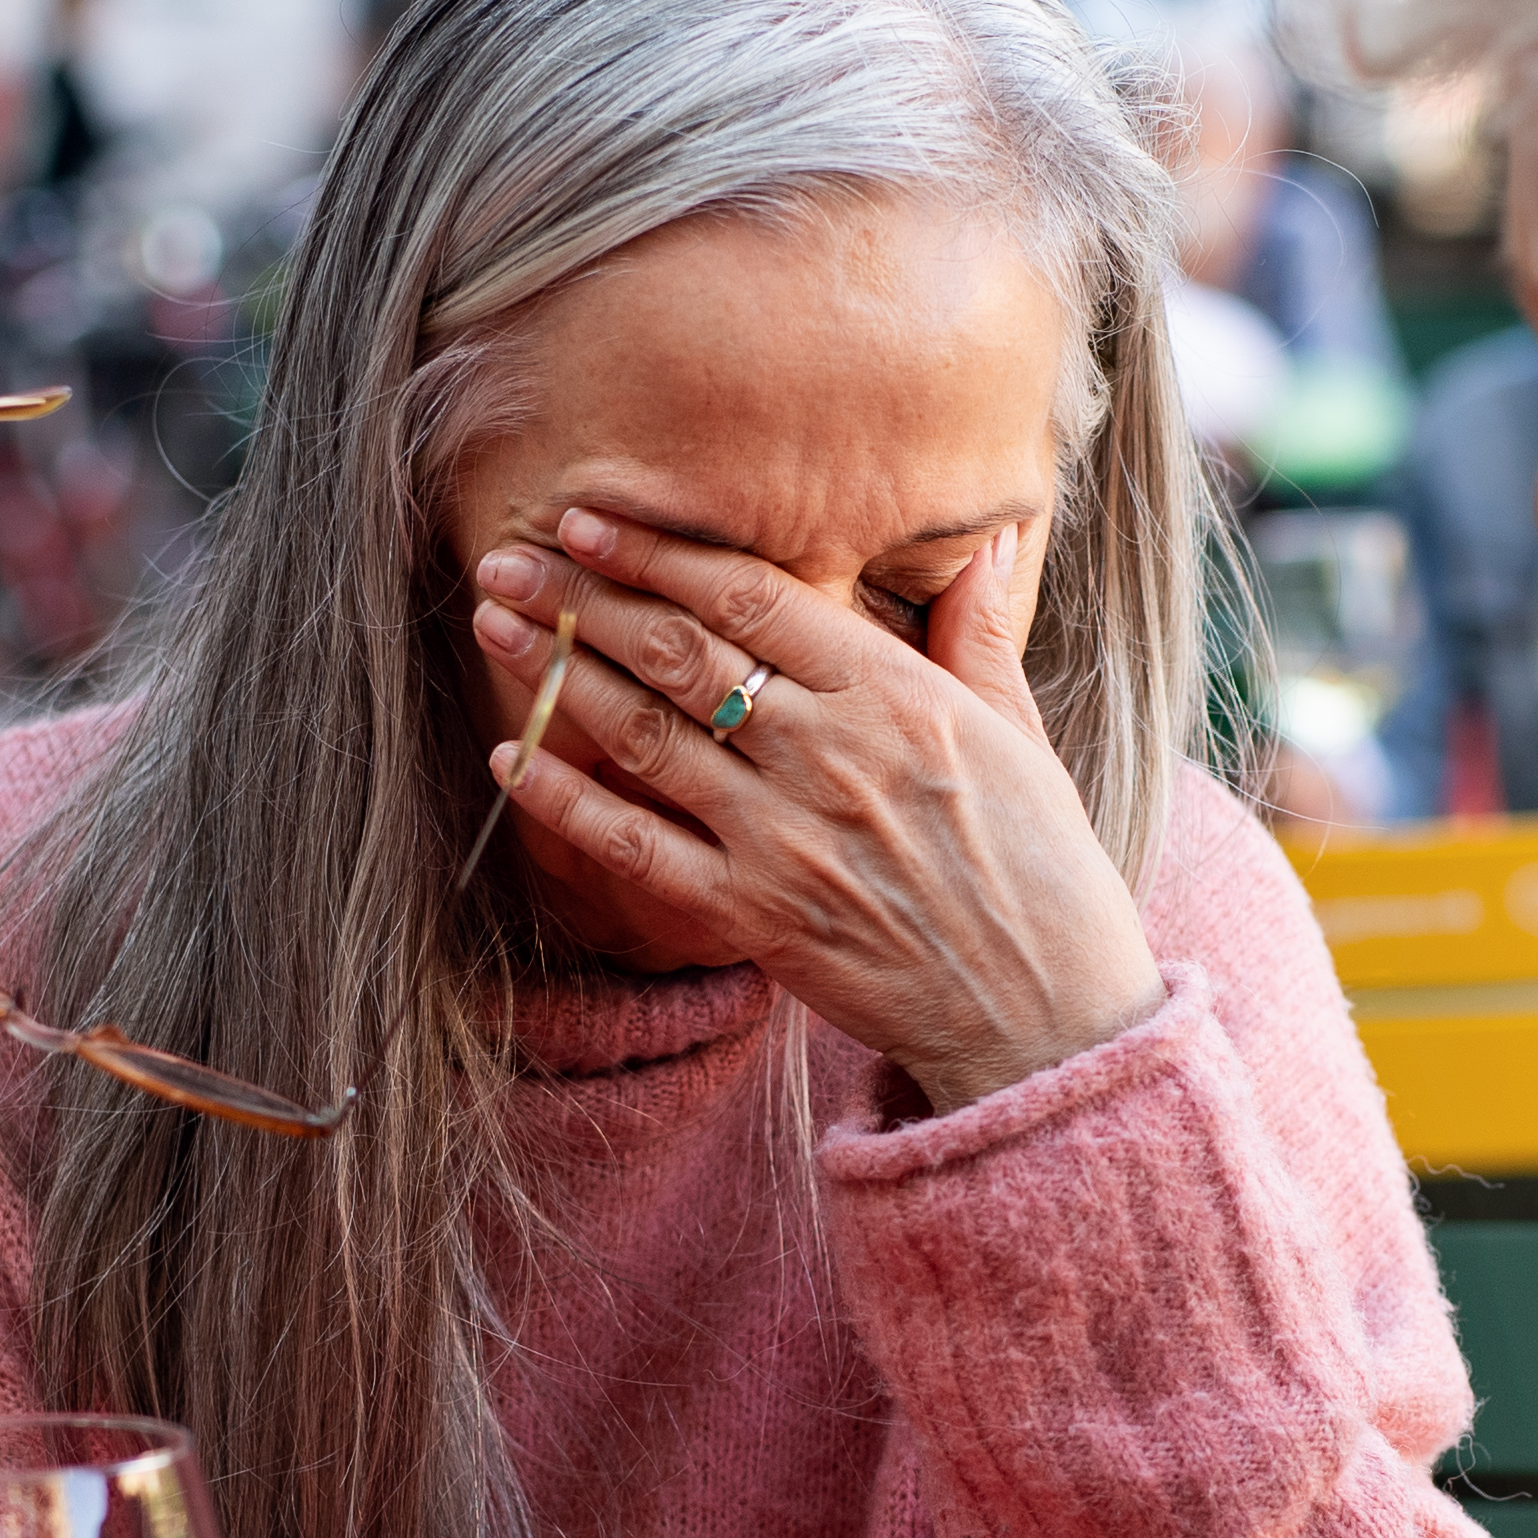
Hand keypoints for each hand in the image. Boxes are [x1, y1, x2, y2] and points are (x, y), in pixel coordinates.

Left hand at [472, 508, 1165, 1112]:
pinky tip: (506, 759)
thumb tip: (991, 541)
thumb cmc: (1042, 871)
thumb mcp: (1022, 736)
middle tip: (510, 561)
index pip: (753, 596)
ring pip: (647, 734)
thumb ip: (980, 636)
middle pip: (682, 652)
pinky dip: (565, 800)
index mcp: (898, 696)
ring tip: (495, 628)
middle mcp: (831, 755)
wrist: (1042, 1015)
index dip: (659, 552)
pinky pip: (636, 848)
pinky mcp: (753, 916)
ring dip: (559, 674)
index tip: (591, 521)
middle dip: (583, 597)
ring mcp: (784, 838)